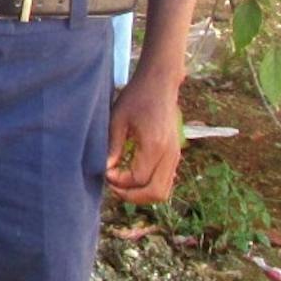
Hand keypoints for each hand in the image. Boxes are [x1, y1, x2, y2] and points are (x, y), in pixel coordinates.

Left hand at [106, 64, 182, 202]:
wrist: (160, 84)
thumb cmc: (136, 97)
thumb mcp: (117, 118)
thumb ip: (113, 145)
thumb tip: (106, 169)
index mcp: (155, 145)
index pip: (139, 179)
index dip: (120, 182)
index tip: (105, 172)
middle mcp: (170, 154)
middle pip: (157, 193)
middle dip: (132, 196)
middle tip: (113, 185)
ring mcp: (175, 156)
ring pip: (164, 191)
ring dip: (142, 194)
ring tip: (120, 182)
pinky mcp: (175, 155)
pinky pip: (165, 181)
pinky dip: (149, 185)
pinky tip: (131, 174)